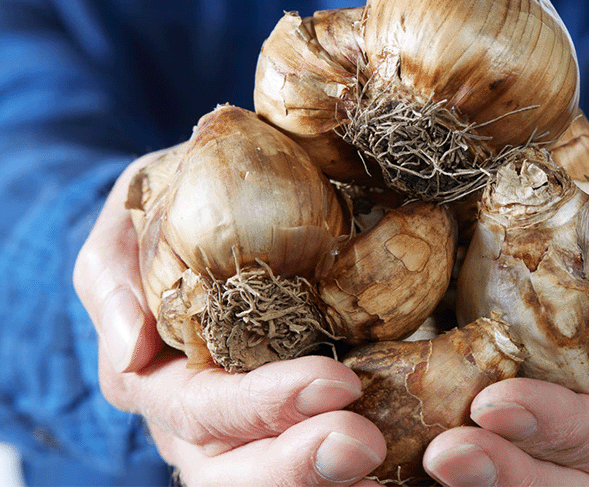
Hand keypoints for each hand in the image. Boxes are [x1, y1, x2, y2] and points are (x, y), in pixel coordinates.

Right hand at [74, 151, 386, 485]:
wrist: (201, 210)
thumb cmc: (165, 215)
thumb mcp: (124, 229)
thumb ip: (113, 282)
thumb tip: (128, 352)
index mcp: (157, 378)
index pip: (200, 410)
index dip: (261, 405)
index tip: (334, 382)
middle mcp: (199, 420)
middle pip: (235, 469)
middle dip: (296, 463)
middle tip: (362, 442)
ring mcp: (245, 428)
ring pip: (273, 475)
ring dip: (326, 474)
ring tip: (382, 460)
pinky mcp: (293, 416)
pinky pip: (315, 457)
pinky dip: (352, 469)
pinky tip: (393, 463)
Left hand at [422, 227, 588, 485]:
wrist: (576, 227)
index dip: (561, 426)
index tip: (494, 405)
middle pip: (569, 482)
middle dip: (511, 475)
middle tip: (448, 454)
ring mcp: (555, 446)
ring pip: (533, 484)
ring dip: (483, 480)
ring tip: (433, 460)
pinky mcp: (509, 436)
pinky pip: (492, 468)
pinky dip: (446, 476)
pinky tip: (406, 464)